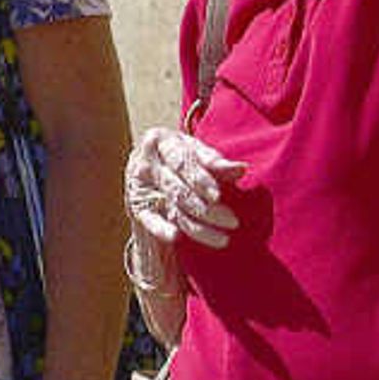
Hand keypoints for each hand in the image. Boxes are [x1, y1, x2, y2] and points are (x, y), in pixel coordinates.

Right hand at [125, 124, 244, 255]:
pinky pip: (149, 220)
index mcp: (161, 140)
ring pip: (172, 207)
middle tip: (231, 221)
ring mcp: (138, 185)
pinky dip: (161, 229)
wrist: (150, 169)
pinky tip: (176, 237)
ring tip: (223, 239)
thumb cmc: (181, 157)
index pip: (182, 161)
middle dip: (205, 207)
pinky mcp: (136, 207)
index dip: (201, 179)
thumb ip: (216, 162)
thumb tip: (242, 169)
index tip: (218, 196)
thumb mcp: (196, 153)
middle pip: (178, 188)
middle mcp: (147, 162)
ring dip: (197, 226)